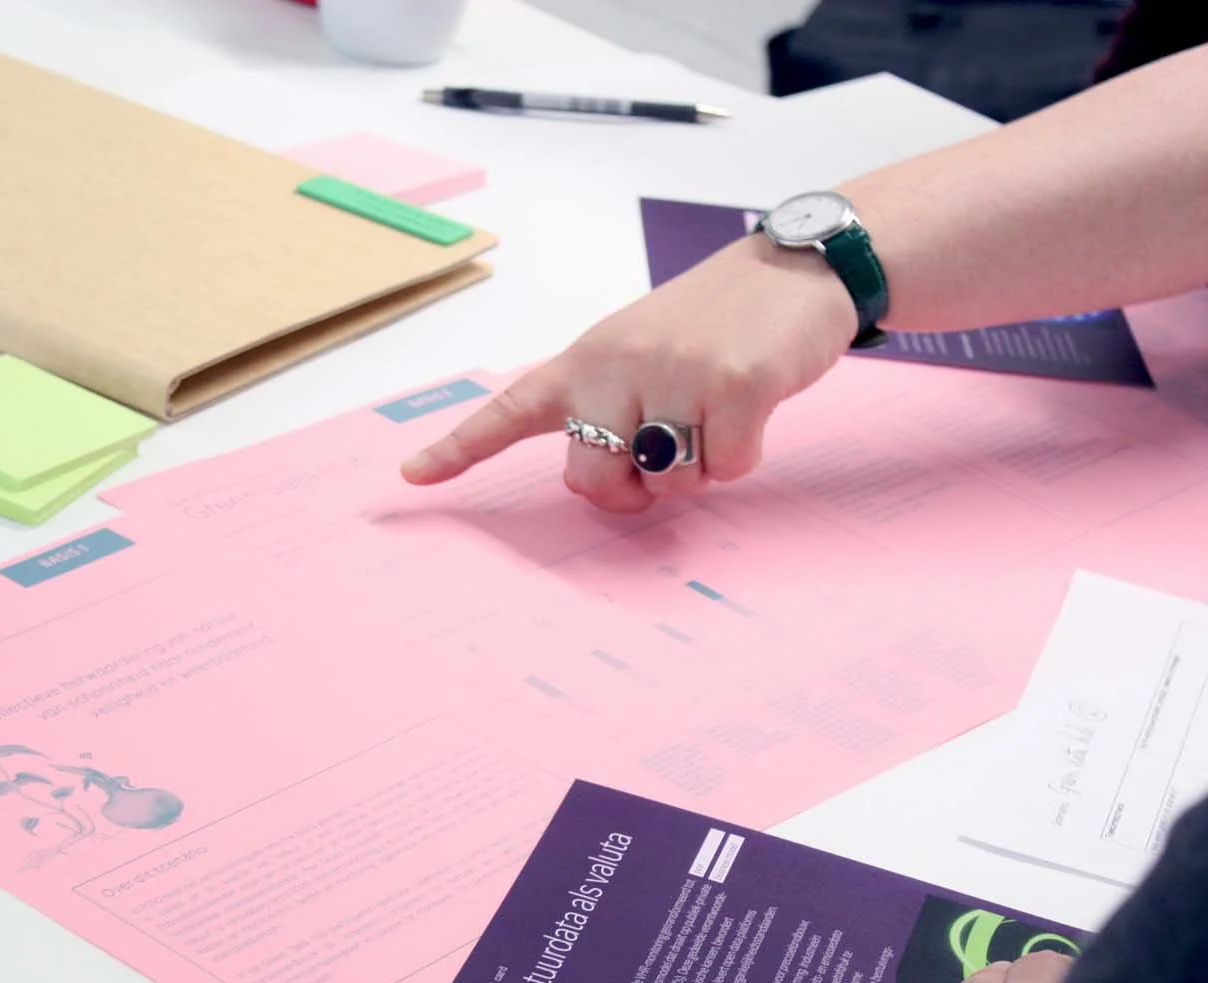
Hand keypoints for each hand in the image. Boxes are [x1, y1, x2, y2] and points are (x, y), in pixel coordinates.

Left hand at [399, 235, 857, 510]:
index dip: (459, 449)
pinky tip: (751, 408)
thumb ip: (610, 407)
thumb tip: (609, 483)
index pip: (511, 409)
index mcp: (587, 359)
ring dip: (697, 471)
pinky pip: (727, 470)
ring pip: (666, 483)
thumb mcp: (641, 348)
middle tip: (661, 458)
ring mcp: (675, 373)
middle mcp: (618, 364)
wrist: (795, 267)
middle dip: (629, 491)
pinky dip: (743, 456)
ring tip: (715, 416)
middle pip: (591, 479)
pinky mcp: (733, 386)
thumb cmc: (714, 323)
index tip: (411, 477)